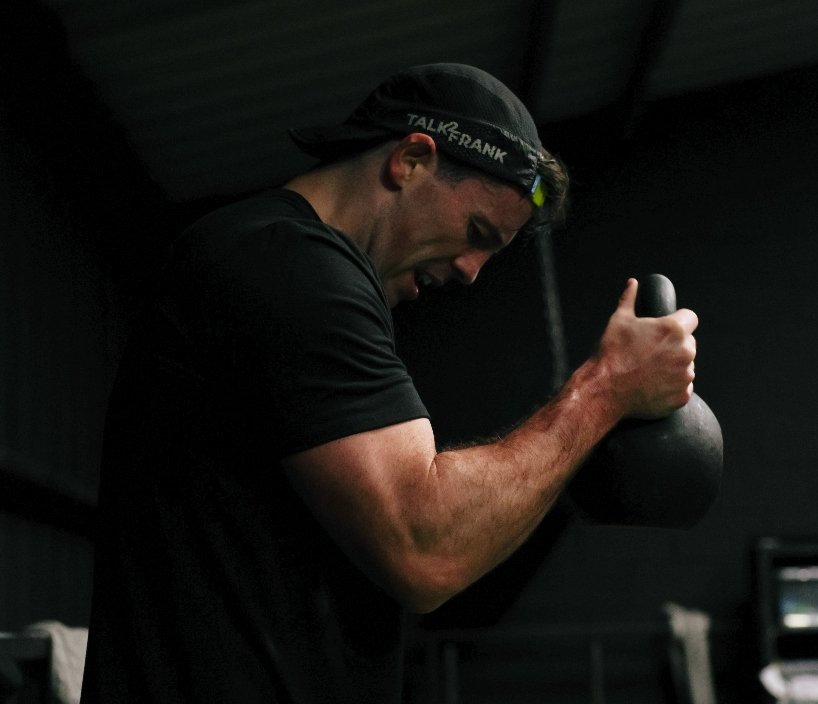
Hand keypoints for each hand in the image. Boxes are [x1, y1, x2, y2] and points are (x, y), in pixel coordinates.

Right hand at [595, 278, 697, 418]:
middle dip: (675, 345)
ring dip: (674, 366)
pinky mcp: (681, 395)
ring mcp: (685, 375)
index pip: (690, 318)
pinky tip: (652, 384)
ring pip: (686, 365)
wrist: (604, 389)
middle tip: (651, 352)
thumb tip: (632, 283)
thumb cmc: (611, 353)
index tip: (665, 329)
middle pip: (689, 342)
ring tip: (649, 369)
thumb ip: (629, 299)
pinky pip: (683, 387)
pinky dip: (671, 386)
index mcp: (673, 329)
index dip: (678, 321)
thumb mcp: (618, 321)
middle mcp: (685, 351)